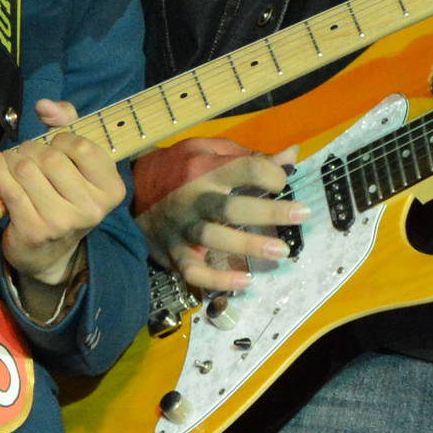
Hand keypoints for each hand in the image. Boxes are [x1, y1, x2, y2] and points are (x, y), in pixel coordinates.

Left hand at [0, 99, 126, 288]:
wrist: (47, 251)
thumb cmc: (64, 194)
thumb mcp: (76, 160)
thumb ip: (67, 121)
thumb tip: (44, 105)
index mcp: (111, 189)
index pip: (83, 147)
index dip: (62, 139)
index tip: (55, 145)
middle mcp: (92, 209)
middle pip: (52, 158)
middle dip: (32, 148)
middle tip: (27, 153)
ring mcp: (63, 222)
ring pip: (27, 170)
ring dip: (13, 158)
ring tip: (12, 161)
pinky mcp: (35, 231)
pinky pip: (9, 189)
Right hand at [135, 137, 309, 294]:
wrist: (130, 191)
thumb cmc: (177, 169)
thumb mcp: (208, 151)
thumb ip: (248, 156)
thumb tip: (292, 155)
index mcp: (205, 169)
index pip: (244, 168)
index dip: (270, 173)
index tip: (283, 182)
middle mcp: (194, 198)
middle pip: (232, 206)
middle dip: (269, 211)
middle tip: (302, 215)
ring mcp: (182, 228)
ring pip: (214, 238)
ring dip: (249, 245)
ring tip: (282, 252)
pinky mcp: (172, 252)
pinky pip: (194, 270)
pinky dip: (218, 279)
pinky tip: (245, 281)